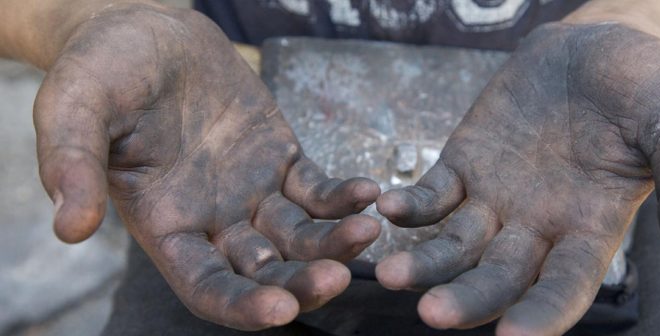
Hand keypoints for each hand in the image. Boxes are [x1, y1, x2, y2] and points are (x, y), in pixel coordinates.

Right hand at [33, 5, 380, 329]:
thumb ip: (72, 164)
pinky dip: (342, 196)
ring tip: (366, 230)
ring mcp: (251, 193)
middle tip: (339, 276)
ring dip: (333, 241)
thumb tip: (69, 227)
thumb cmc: (103, 69)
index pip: (206, 288)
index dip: (241, 306)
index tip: (280, 310)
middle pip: (264, 272)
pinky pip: (316, 190)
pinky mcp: (281, 160)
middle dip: (302, 282)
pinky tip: (366, 192)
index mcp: (164, 224)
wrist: (145, 29)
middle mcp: (212, 221)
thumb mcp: (73, 106)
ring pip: (299, 236)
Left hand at [376, 22, 659, 334]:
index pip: (564, 288)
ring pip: (455, 244)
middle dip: (467, 299)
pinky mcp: (464, 163)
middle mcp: (537, 227)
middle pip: (497, 277)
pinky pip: (433, 193)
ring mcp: (496, 198)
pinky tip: (389, 207)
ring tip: (390, 272)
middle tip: (433, 313)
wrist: (601, 43)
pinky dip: (412, 204)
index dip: (541, 314)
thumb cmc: (650, 89)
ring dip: (425, 261)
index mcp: (590, 230)